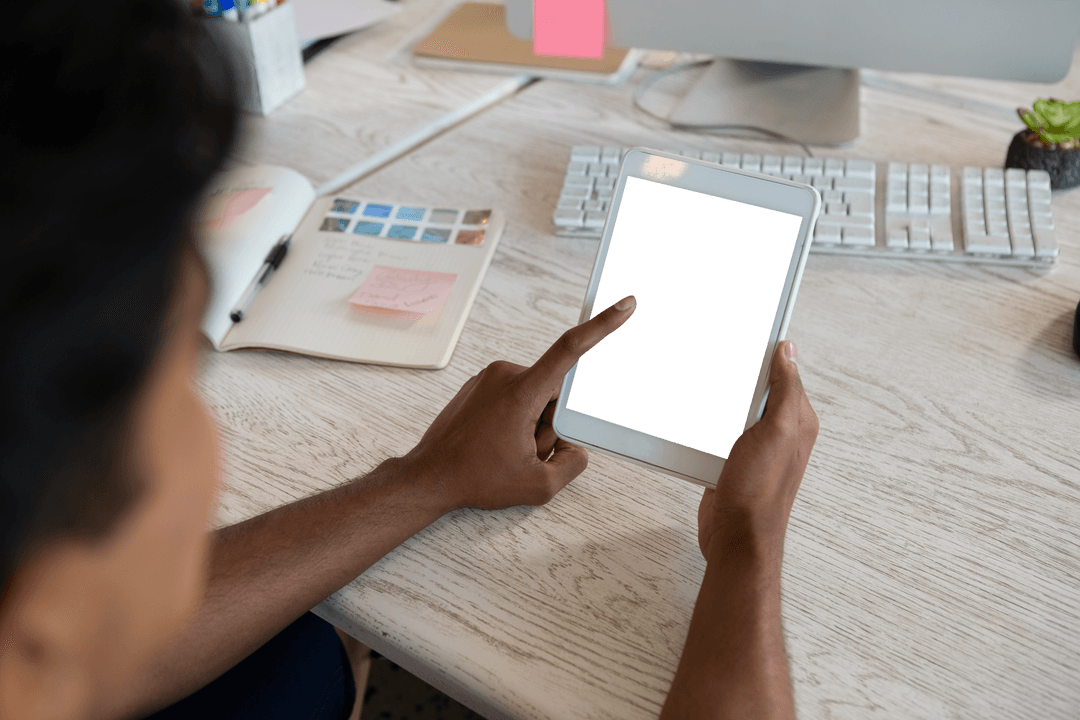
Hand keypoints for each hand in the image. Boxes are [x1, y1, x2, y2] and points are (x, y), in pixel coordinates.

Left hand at [404, 296, 636, 510]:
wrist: (427, 478)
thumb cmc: (476, 479)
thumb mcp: (539, 486)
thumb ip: (572, 465)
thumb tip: (577, 449)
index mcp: (522, 391)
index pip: (571, 349)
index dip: (603, 326)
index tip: (625, 304)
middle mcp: (505, 374)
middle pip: (554, 393)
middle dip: (550, 424)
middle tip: (523, 452)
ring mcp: (488, 377)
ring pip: (535, 397)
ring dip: (532, 424)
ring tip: (505, 450)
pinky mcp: (478, 385)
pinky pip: (514, 397)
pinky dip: (515, 421)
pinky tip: (495, 443)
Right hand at [697, 340, 817, 563]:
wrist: (735, 537)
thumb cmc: (759, 490)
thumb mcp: (777, 431)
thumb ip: (785, 390)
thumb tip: (788, 350)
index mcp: (797, 420)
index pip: (784, 372)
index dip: (768, 352)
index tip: (747, 329)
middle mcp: (778, 431)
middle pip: (756, 387)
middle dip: (738, 371)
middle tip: (714, 350)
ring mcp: (753, 445)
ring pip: (732, 406)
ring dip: (717, 396)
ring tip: (698, 378)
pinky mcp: (730, 458)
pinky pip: (716, 428)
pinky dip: (704, 419)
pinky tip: (690, 411)